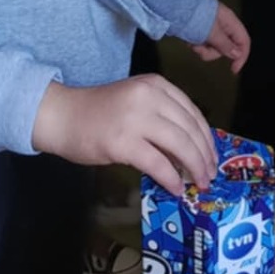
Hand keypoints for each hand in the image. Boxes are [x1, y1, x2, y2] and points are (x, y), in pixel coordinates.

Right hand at [32, 73, 216, 194]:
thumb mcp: (136, 102)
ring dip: (194, 168)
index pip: (192, 113)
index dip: (207, 138)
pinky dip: (171, 178)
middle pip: (190, 129)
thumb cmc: (98, 112)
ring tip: (198, 184)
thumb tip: (191, 150)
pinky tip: (176, 188)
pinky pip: (158, 163)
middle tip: (209, 175)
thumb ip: (162, 117)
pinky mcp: (123, 142)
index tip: (212, 156)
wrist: (62, 116)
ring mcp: (136, 119)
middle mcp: (149, 97)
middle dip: (204, 156)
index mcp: (155, 85)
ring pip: (180, 145)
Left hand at [190, 2, 249, 74]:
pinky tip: (189, 40)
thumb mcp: (211, 33)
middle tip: (201, 49)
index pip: (243, 41)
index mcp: (230, 21)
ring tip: (192, 43)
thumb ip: (225, 45)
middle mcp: (223, 25)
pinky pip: (204, 44)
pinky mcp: (202, 31)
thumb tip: (237, 54)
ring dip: (203, 49)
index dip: (242, 56)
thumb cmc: (193, 17)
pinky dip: (197, 45)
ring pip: (214, 48)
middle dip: (213, 52)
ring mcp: (212, 28)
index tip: (233, 69)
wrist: (173, 7)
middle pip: (227, 47)